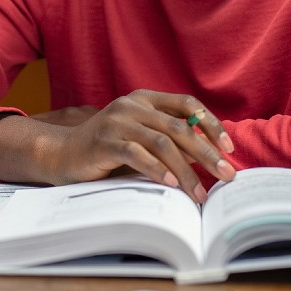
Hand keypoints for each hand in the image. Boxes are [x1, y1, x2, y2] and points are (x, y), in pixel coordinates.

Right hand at [0, 90, 234, 203]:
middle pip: (179, 127)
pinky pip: (136, 154)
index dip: (210, 123)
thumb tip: (209, 157)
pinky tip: (170, 183)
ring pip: (162, 143)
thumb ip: (168, 140)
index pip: (186, 103)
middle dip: (206, 153)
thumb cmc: (108, 149)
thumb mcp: (141, 138)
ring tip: (199, 192)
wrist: (62, 154)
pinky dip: (156, 169)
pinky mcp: (104, 141)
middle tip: (226, 174)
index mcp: (144, 99)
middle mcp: (132, 105)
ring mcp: (117, 121)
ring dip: (186, 170)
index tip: (228, 147)